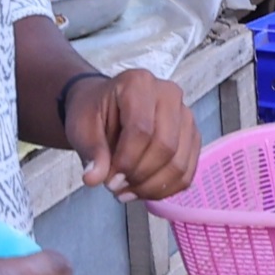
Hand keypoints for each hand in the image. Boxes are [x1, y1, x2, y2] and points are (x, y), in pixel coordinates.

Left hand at [62, 67, 200, 200]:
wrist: (107, 108)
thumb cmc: (94, 113)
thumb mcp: (82, 127)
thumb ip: (91, 150)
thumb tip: (94, 178)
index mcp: (139, 83)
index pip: (142, 129)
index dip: (127, 160)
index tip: (109, 180)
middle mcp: (169, 94)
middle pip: (166, 146)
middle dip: (140, 175)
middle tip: (116, 187)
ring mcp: (185, 116)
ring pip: (179, 163)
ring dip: (152, 187)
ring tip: (127, 192)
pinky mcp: (192, 137)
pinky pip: (187, 172)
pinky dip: (166, 189)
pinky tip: (143, 191)